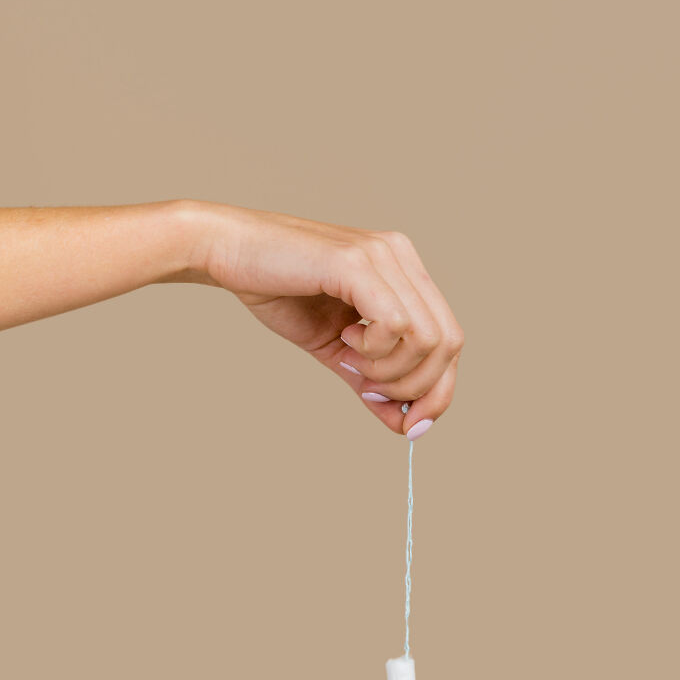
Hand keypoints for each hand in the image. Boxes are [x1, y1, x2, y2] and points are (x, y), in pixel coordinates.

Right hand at [187, 201, 463, 437]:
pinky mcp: (357, 263)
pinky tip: (344, 339)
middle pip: (449, 342)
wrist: (228, 254)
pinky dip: (374, 351)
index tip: (413, 425)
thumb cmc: (280, 293)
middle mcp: (401, 256)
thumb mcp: (337, 349)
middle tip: (372, 392)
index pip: (449, 338)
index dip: (440, 389)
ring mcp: (382, 256)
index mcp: (404, 271)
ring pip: (427, 338)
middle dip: (417, 388)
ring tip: (351, 360)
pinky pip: (394, 325)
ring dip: (389, 370)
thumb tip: (405, 424)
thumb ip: (372, 382)